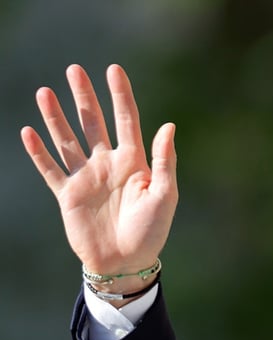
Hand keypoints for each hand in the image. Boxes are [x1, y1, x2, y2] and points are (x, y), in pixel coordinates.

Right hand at [21, 64, 177, 277]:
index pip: (127, 120)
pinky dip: (39, 152)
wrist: (126, 263)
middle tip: (74, 70)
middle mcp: (108, 164)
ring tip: (45, 92)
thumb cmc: (151, 231)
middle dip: (84, 97)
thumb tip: (168, 125)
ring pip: (68, 140)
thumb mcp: (165, 195)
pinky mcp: (68, 195)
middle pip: (93, 123)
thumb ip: (164, 161)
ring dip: (56, 117)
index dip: (120, 95)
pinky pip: (50, 169)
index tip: (113, 69)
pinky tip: (29, 132)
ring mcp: (87, 178)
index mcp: (134, 162)